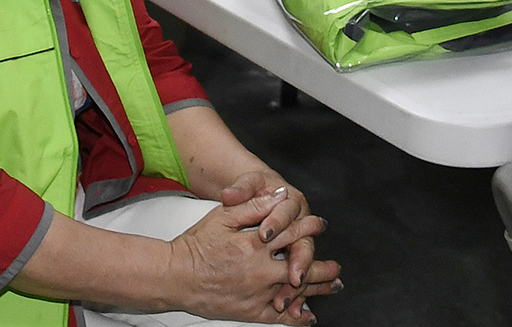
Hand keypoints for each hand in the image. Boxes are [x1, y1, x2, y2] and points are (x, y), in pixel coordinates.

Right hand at [164, 190, 337, 321]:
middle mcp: (259, 271)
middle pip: (300, 265)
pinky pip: (279, 317)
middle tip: (336, 266)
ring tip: (333, 286)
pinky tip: (307, 315)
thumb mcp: (223, 216)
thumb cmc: (195, 246)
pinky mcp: (249, 312)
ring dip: (318, 289)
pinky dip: (296, 316)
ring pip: (295, 291)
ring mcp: (256, 294)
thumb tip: (278, 196)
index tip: (319, 225)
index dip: (309, 227)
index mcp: (254, 244)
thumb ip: (254, 206)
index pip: (291, 233)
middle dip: (322, 266)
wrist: (174, 277)